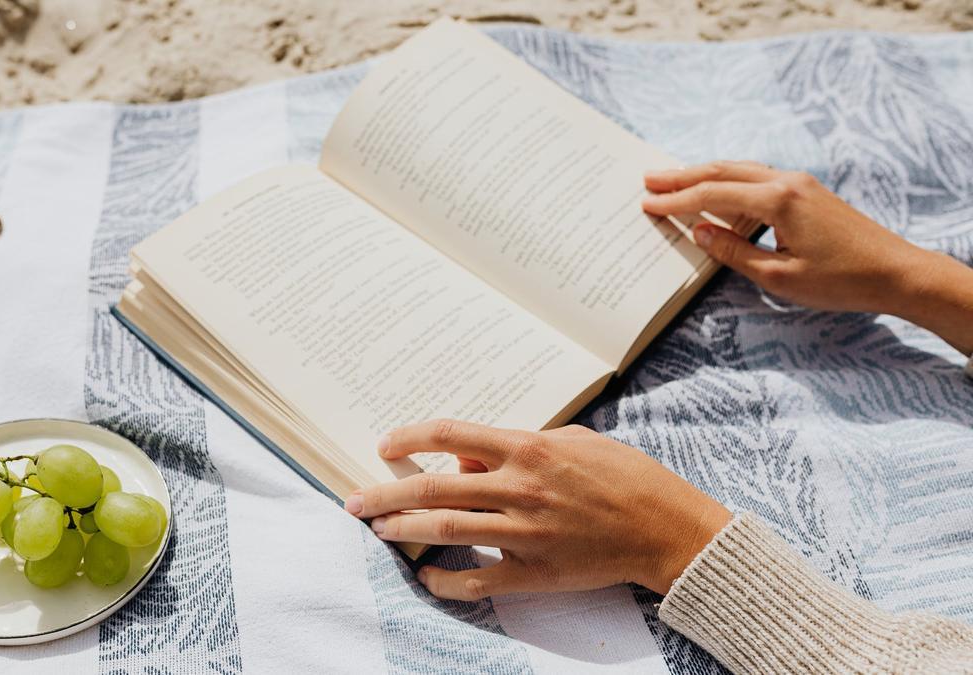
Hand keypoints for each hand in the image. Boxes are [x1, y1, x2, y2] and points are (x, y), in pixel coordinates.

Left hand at [343, 420, 730, 600]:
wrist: (666, 526)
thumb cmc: (622, 475)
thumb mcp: (571, 440)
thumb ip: (515, 446)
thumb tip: (464, 461)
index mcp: (527, 448)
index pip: (449, 434)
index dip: (408, 437)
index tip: (384, 445)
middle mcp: (519, 487)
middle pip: (432, 488)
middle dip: (384, 493)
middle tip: (354, 501)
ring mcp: (526, 532)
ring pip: (445, 530)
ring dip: (401, 530)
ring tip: (376, 530)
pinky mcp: (536, 571)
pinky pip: (477, 579)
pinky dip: (445, 580)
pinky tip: (425, 577)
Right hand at [642, 161, 972, 354]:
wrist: (897, 272)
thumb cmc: (843, 280)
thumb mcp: (780, 276)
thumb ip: (735, 252)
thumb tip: (701, 232)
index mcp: (778, 200)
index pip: (713, 194)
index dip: (677, 201)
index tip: (648, 204)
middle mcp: (787, 182)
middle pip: (723, 171)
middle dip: (683, 176)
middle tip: (649, 179)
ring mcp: (800, 184)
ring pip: (740, 170)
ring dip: (705, 175)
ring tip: (674, 182)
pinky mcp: (808, 193)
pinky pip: (758, 179)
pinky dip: (729, 182)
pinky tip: (718, 193)